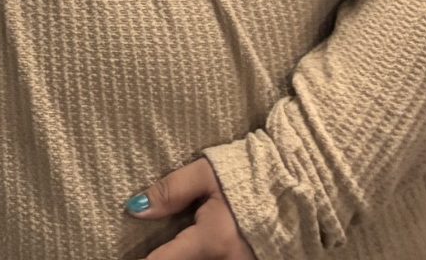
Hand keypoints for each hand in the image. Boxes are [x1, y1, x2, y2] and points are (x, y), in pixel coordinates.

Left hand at [128, 157, 254, 259]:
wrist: (301, 186)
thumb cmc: (252, 176)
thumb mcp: (207, 174)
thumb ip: (171, 190)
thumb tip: (135, 209)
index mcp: (213, 241)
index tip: (125, 258)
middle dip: (164, 259)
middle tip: (149, 250)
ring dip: (183, 258)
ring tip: (169, 248)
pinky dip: (202, 259)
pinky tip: (193, 250)